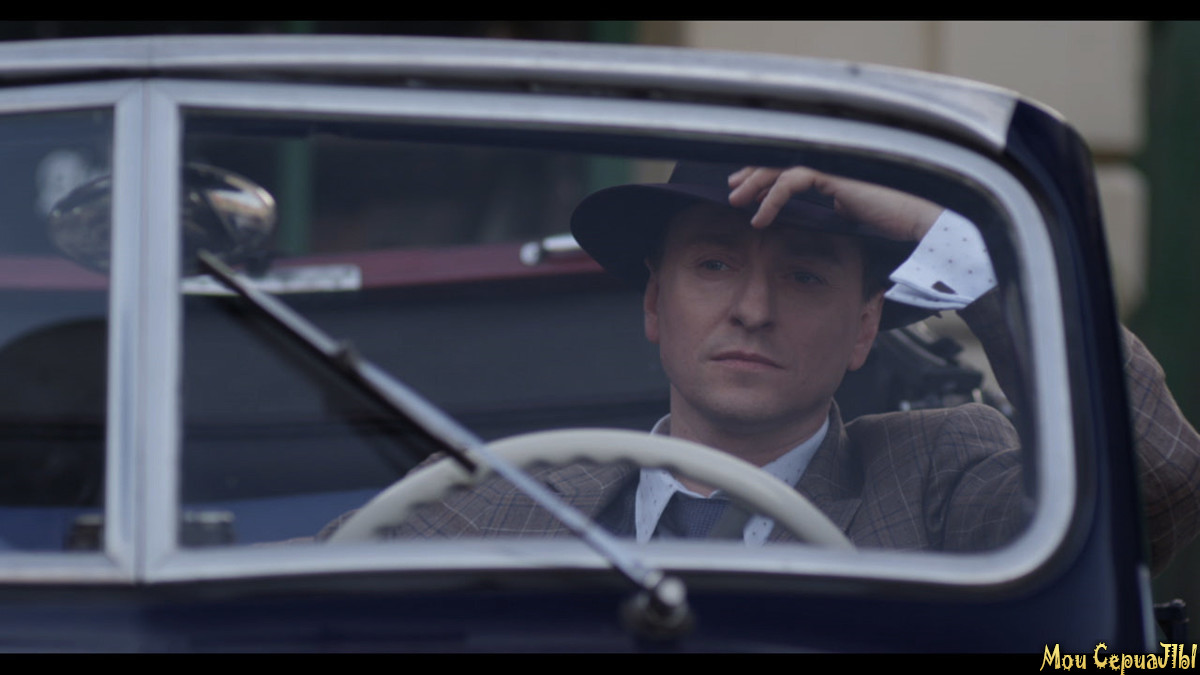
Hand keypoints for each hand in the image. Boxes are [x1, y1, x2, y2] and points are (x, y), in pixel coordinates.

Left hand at [727, 166, 942, 241]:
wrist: (917, 223)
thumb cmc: (893, 220)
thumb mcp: (856, 213)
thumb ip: (839, 206)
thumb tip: (830, 210)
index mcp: (835, 167)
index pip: (791, 164)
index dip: (765, 174)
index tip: (745, 190)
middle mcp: (833, 161)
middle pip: (781, 158)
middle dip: (753, 172)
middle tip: (732, 189)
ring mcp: (834, 165)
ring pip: (781, 165)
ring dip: (755, 182)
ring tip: (736, 202)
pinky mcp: (835, 175)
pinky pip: (792, 180)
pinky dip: (772, 198)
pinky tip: (760, 217)